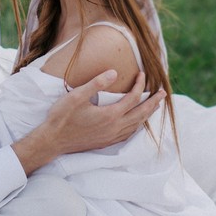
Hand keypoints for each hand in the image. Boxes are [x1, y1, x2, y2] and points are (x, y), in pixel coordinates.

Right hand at [11, 71, 165, 172]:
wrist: (52, 141)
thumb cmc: (62, 117)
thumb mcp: (77, 96)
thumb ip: (96, 83)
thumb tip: (114, 72)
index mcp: (110, 115)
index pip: (133, 98)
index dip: (140, 85)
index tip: (142, 74)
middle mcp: (114, 128)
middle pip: (141, 114)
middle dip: (153, 102)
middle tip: (164, 92)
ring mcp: (111, 137)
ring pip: (136, 125)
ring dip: (148, 114)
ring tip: (155, 106)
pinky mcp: (106, 142)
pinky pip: (129, 134)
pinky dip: (137, 126)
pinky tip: (137, 123)